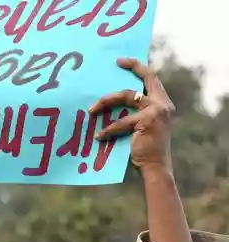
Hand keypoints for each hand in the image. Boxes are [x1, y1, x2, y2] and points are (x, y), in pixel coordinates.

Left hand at [90, 58, 173, 172]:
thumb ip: (132, 112)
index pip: (151, 78)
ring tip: (90, 111)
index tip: (121, 61)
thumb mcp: (140, 126)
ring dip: (105, 102)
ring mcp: (156, 110)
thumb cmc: (144, 149)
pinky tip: (99, 137)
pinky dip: (108, 130)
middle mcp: (162, 103)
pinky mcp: (147, 121)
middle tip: (113, 64)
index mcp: (162, 103)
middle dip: (131, 67)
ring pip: (125, 96)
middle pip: (145, 78)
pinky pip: (120, 122)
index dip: (137, 67)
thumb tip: (108, 103)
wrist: (155, 167)